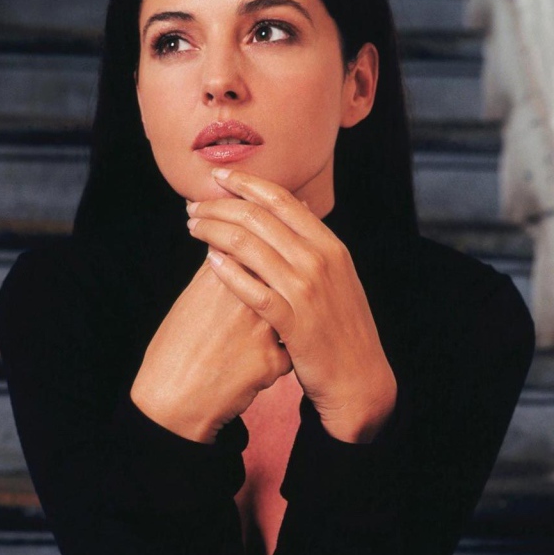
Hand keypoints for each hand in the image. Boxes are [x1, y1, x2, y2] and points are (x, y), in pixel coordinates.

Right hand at [131, 257, 291, 444]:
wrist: (171, 400)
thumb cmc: (175, 349)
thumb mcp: (190, 299)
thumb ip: (214, 271)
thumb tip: (226, 247)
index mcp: (222, 278)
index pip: (257, 251)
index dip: (260, 263)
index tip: (254, 275)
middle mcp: (246, 299)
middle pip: (277, 281)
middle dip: (272, 293)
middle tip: (248, 316)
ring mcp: (263, 330)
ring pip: (291, 312)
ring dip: (282, 320)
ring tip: (250, 339)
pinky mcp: (273, 362)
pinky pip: (289, 349)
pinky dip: (277, 355)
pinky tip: (253, 364)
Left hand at [185, 168, 395, 442]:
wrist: (359, 378)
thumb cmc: (340, 326)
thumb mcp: (336, 275)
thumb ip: (312, 242)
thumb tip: (292, 206)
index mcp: (330, 245)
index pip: (281, 200)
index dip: (246, 183)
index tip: (218, 176)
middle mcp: (320, 261)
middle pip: (259, 218)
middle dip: (220, 206)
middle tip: (194, 207)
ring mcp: (307, 291)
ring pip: (250, 247)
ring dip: (215, 232)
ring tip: (193, 228)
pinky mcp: (294, 322)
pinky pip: (253, 290)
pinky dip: (229, 272)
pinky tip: (209, 262)